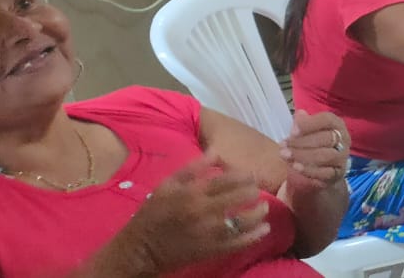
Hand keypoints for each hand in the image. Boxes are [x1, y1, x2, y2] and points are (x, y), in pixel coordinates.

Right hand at [113, 154, 269, 272]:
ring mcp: (210, 232)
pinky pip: (239, 243)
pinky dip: (255, 236)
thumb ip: (192, 168)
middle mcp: (204, 210)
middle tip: (257, 191)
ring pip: (244, 220)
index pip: (228, 179)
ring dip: (259, 212)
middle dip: (254, 192)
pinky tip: (263, 229)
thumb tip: (215, 152)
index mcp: (193, 192)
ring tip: (264, 208)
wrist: (139, 249)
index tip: (251, 176)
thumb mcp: (166, 186)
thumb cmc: (152, 214)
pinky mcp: (211, 250)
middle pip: (240, 196)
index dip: (245, 176)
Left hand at [279, 110, 351, 192]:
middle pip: (327, 138)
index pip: (327, 120)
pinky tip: (295, 166)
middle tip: (284, 145)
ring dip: (303, 155)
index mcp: (337, 124)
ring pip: (326, 156)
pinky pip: (324, 173)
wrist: (324, 169)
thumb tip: (299, 114)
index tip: (292, 131)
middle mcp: (343, 140)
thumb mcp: (308, 131)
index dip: (310, 124)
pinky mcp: (337, 174)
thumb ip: (303, 123)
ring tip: (285, 155)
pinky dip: (308, 170)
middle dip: (302, 142)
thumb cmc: (314, 144)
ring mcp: (342, 158)